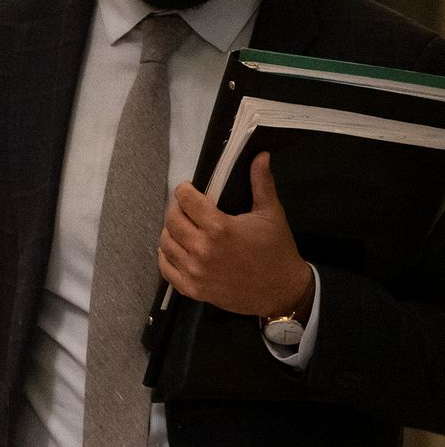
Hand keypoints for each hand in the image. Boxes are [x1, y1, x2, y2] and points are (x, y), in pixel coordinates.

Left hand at [160, 153, 314, 317]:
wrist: (281, 291)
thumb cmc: (277, 251)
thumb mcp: (271, 213)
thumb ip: (261, 183)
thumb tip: (260, 156)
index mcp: (219, 228)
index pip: (187, 200)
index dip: (184, 190)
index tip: (188, 189)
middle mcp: (202, 249)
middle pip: (172, 220)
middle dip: (176, 209)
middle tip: (185, 207)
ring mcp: (194, 271)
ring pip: (165, 243)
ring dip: (170, 231)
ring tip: (182, 226)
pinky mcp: (192, 288)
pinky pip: (165, 269)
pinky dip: (166, 256)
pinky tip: (175, 248)